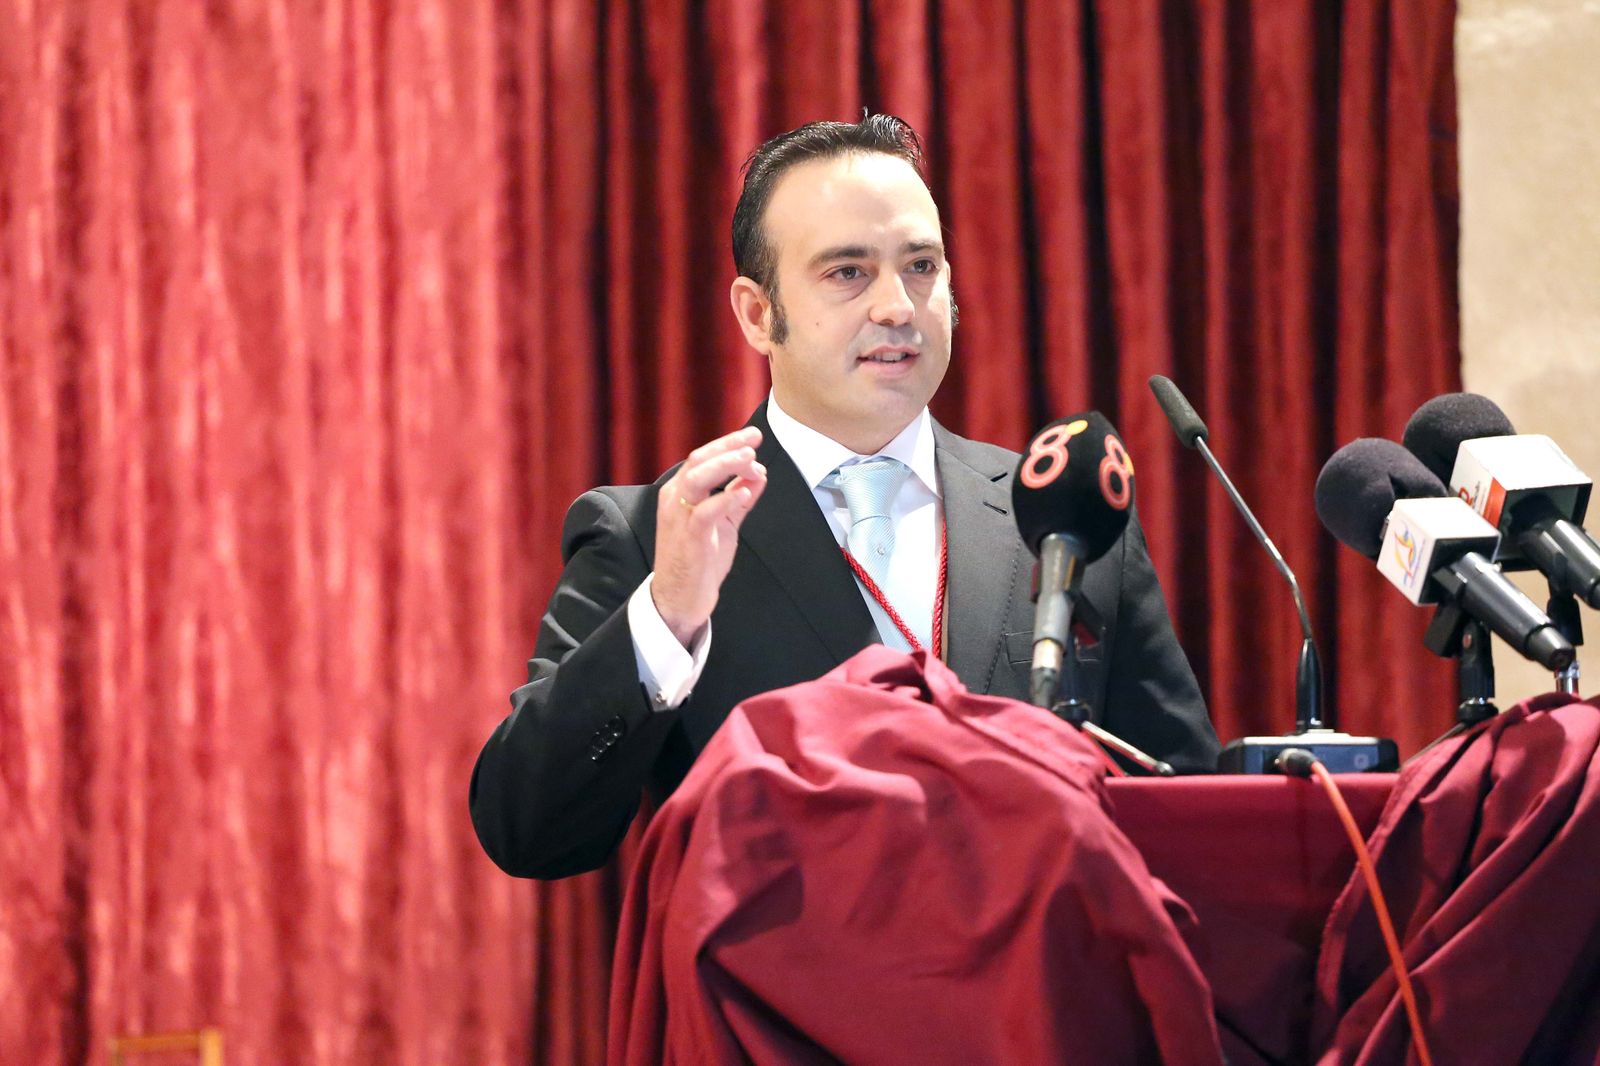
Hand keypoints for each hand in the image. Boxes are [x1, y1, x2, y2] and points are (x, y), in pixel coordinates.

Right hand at [651, 427, 767, 645]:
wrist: (679, 599)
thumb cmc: (698, 560)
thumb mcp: (724, 523)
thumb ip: (738, 499)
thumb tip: (757, 475)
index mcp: (681, 493)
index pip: (702, 458)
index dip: (727, 444)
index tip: (753, 436)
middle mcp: (675, 499)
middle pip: (698, 460)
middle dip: (727, 446)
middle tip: (754, 439)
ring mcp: (679, 518)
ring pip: (697, 479)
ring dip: (725, 465)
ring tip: (750, 458)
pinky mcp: (689, 538)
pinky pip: (704, 513)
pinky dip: (725, 499)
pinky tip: (743, 492)